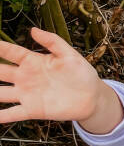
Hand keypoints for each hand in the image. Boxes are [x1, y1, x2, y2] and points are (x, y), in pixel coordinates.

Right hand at [0, 28, 121, 130]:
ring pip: (0, 92)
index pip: (10, 52)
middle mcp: (25, 77)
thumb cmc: (81, 74)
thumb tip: (33, 30)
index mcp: (33, 62)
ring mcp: (27, 94)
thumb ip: (52, 42)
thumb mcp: (69, 55)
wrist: (91, 97)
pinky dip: (1, 115)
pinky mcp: (32, 109)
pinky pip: (12, 113)